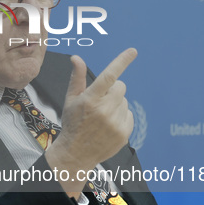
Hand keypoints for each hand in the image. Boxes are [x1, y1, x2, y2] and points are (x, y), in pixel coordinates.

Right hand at [45, 48, 136, 197]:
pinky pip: (129, 114)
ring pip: (125, 101)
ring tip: (102, 117)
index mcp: (90, 100)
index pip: (109, 76)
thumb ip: (76, 77)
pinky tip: (109, 125)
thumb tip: (76, 57)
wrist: (76, 153)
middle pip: (121, 87)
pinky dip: (121, 116)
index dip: (121, 62)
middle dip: (112, 90)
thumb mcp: (71, 99)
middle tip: (100, 101)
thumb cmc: (73, 123)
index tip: (132, 51)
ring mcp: (115, 123)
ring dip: (116, 104)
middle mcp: (104, 111)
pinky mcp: (124, 133)